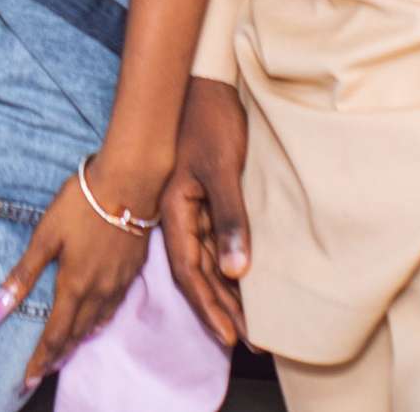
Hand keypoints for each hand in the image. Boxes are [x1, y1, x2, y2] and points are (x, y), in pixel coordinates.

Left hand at [0, 156, 163, 394]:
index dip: (40, 359)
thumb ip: (23, 275)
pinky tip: (95, 321)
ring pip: (96, 324)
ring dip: (78, 341)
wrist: (130, 182)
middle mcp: (98, 292)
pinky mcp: (131, 272)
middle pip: (76, 334)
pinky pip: (112, 309)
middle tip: (41, 371)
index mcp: (74, 286)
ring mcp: (118, 283)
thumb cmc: (83, 203)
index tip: (27, 379)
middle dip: (57, 355)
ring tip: (64, 353)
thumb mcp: (45, 235)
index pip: (55, 335)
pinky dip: (98, 322)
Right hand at [165, 77, 252, 349]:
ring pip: (205, 260)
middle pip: (195, 271)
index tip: (228, 335)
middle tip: (245, 340)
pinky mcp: (204, 197)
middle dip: (218, 307)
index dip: (207, 304)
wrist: (206, 80)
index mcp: (173, 208)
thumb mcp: (223, 168)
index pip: (188, 269)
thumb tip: (236, 271)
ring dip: (224, 292)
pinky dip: (227, 267)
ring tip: (246, 324)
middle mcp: (178, 213)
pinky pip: (214, 242)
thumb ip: (230, 218)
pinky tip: (241, 283)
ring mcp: (190, 206)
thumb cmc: (211, 119)